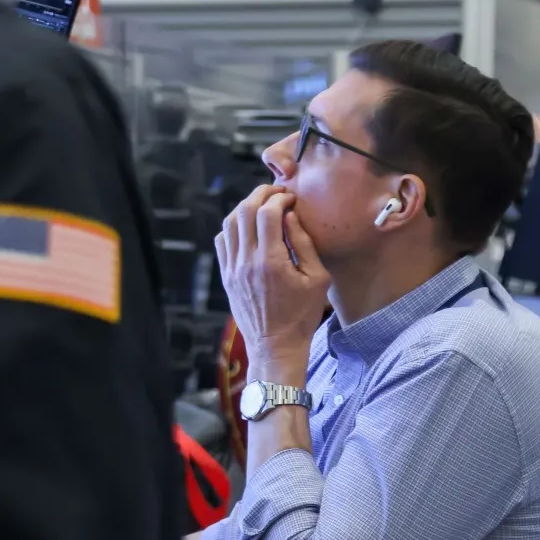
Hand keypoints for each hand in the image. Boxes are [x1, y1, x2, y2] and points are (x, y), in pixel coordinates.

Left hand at [215, 186, 329, 376]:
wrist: (275, 346)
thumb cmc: (302, 315)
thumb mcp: (317, 279)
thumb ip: (304, 244)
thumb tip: (291, 216)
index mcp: (271, 262)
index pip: (267, 213)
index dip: (279, 198)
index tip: (291, 199)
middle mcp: (247, 262)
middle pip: (244, 211)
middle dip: (260, 194)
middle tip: (276, 193)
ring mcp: (232, 269)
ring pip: (229, 223)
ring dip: (245, 207)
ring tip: (261, 205)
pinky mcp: (226, 276)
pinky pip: (222, 241)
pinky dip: (233, 226)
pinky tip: (248, 227)